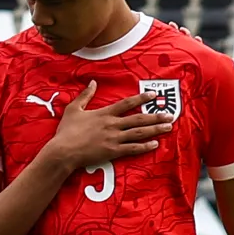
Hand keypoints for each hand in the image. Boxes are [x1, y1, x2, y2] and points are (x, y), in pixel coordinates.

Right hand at [43, 87, 172, 171]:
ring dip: (155, 130)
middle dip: (156, 116)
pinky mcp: (113, 152)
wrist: (63, 151)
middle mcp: (112, 125)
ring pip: (139, 133)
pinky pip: (132, 148)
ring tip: (168, 127)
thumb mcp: (73, 109)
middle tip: (170, 115)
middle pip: (139, 119)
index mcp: (104, 114)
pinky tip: (155, 144)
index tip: (154, 95)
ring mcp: (114, 139)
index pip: (127, 103)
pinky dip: (145, 147)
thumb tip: (92, 82)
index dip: (141, 98)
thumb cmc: (66, 131)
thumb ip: (85, 96)